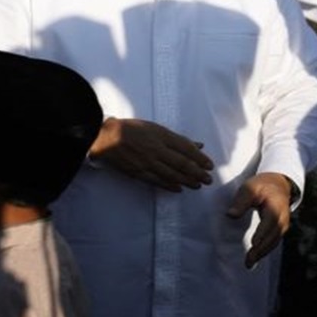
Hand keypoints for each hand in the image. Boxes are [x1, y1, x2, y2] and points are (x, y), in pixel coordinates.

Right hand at [89, 118, 213, 191]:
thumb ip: (177, 138)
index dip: (200, 158)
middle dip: (197, 173)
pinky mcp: (138, 172)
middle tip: (208, 180)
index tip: (210, 165)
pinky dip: (169, 185)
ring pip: (171, 174)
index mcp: (161, 135)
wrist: (106, 137)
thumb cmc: (132, 129)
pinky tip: (179, 188)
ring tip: (197, 186)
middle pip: (181, 163)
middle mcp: (156, 149)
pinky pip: (157, 180)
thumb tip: (198, 144)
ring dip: (187, 181)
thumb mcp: (156, 128)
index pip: (186, 149)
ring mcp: (147, 162)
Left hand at [226, 172, 293, 267]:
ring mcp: (283, 225)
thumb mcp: (250, 188)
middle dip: (261, 249)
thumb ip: (241, 201)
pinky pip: (273, 242)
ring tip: (249, 263)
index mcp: (276, 206)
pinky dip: (265, 250)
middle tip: (248, 260)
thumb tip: (231, 215)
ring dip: (262, 253)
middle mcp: (282, 218)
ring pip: (273, 241)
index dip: (263, 233)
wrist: (279, 185)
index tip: (254, 244)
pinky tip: (255, 257)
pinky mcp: (280, 229)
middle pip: (272, 236)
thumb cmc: (262, 186)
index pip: (270, 221)